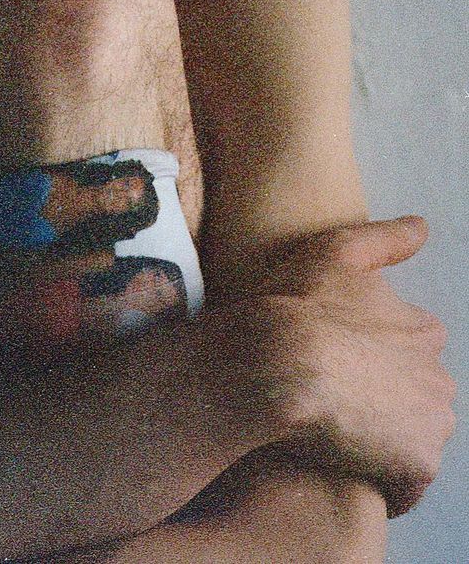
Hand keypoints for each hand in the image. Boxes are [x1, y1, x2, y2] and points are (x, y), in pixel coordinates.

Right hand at [227, 216, 454, 516]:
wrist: (273, 360)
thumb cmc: (297, 302)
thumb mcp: (335, 252)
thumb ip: (384, 239)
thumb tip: (422, 227)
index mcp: (423, 332)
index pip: (410, 354)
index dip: (370, 360)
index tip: (337, 364)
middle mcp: (439, 377)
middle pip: (415, 398)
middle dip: (384, 402)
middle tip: (331, 402)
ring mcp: (432, 424)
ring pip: (413, 440)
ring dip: (384, 442)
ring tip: (334, 437)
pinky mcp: (416, 465)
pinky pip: (405, 485)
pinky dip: (383, 483)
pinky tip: (346, 471)